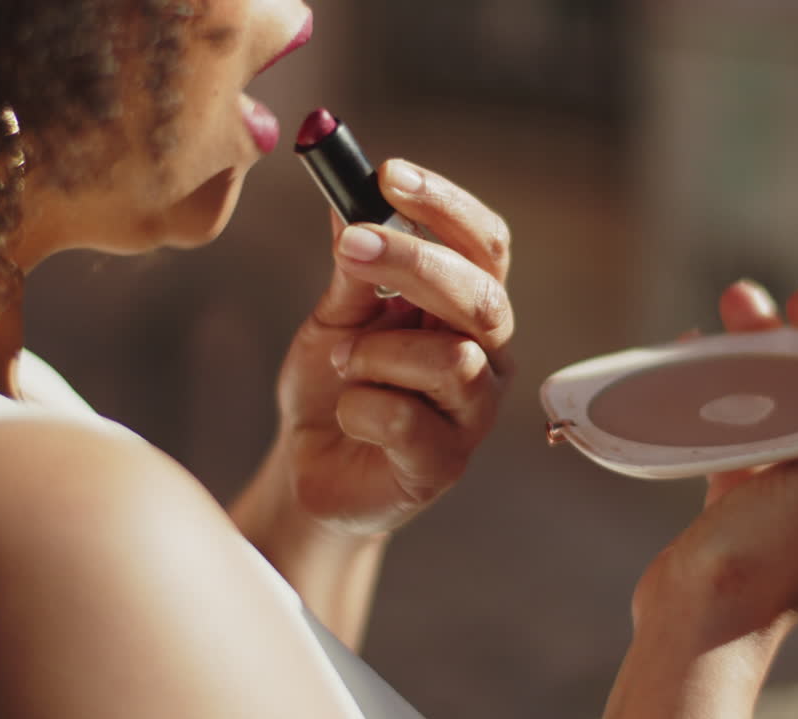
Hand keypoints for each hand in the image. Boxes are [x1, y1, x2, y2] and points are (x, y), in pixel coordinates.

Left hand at [273, 159, 514, 534]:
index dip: (445, 206)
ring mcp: (474, 414)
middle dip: (415, 264)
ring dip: (375, 353)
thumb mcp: (337, 312)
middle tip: (351, 247)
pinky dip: (357, 407)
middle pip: (482, 295)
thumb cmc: (334, 383)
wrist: (309, 465)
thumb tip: (349, 192)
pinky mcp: (446, 465)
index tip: (389, 174)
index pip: (485, 244)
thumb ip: (354, 263)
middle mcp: (489, 355)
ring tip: (343, 364)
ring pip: (450, 361)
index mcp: (469, 308)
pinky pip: (403, 419)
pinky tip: (348, 415)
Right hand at [606, 281, 797, 717]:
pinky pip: (739, 420)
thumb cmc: (767, 558)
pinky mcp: (743, 490)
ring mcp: (791, 484)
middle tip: (779, 303)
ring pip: (783, 396)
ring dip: (762, 348)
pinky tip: (697, 353)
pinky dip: (722, 382)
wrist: (696, 619)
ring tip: (732, 310)